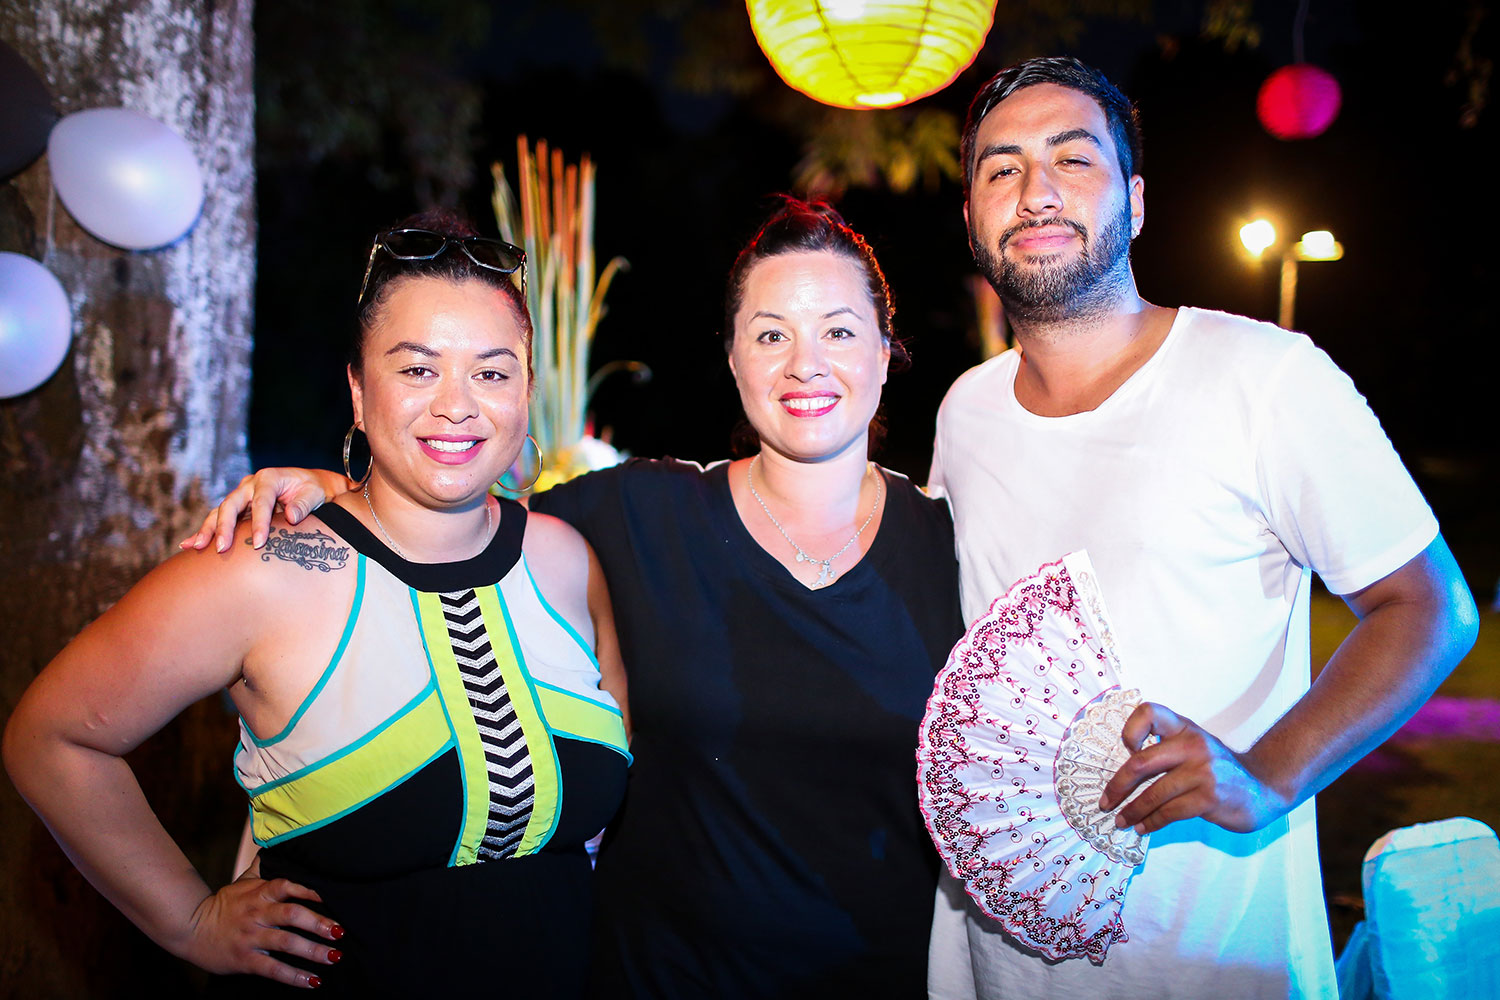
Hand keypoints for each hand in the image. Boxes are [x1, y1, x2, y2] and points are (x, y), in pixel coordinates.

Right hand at [180, 468, 344, 552]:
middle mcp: (250, 484)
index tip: (259, 544)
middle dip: (225, 527)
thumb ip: (304, 504)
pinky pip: (218, 519)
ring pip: (220, 512)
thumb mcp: (315, 494)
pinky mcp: (238, 507)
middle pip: (231, 505)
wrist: (312, 487)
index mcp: (269, 478)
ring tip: (196, 547)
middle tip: (222, 549)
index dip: (260, 523)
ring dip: (208, 530)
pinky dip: (205, 531)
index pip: (261, 502)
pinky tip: (189, 545)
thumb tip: (291, 516)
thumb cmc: (314, 491)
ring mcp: (241, 495)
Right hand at [181, 873, 343, 987]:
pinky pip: (273, 969)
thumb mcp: (242, 882)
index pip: (286, 885)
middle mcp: (257, 914)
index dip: (309, 889)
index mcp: (259, 893)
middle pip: (291, 915)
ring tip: (334, 957)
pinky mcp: (245, 959)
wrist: (190, 928)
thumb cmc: (224, 905)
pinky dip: (294, 976)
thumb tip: (278, 843)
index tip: (331, 895)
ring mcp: (251, 937)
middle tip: (339, 931)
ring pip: (286, 943)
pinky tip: (313, 981)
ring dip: (312, 951)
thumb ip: (263, 867)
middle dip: (318, 923)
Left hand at [1098, 702, 1290, 835]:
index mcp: (1184, 728)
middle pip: (1140, 762)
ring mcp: (1203, 772)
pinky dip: (1151, 822)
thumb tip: (1121, 775)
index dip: (1130, 728)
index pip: (1149, 712)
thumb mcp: (1194, 746)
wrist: (1263, 787)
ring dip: (1132, 811)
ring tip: (1121, 820)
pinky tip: (1143, 827)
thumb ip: (1164, 749)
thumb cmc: (1217, 768)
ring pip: (1153, 794)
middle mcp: (1193, 745)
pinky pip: (1170, 812)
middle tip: (1105, 802)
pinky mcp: (1209, 798)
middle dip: (1117, 786)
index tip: (1126, 749)